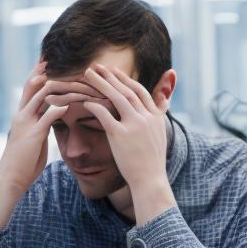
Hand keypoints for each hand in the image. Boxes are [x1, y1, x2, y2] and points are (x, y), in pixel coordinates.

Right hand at [0, 61, 69, 193]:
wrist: (12, 177)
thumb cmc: (26, 159)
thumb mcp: (36, 136)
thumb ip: (43, 122)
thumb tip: (56, 113)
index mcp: (23, 113)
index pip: (32, 86)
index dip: (41, 73)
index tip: (52, 62)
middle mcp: (22, 113)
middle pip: (35, 84)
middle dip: (51, 72)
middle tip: (67, 65)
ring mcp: (26, 122)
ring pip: (43, 95)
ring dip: (65, 88)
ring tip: (81, 84)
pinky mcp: (33, 134)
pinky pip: (47, 116)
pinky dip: (58, 108)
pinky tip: (70, 104)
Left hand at [82, 64, 175, 225]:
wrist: (150, 180)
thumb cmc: (151, 161)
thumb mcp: (160, 134)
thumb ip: (159, 113)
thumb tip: (163, 102)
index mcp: (155, 117)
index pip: (140, 92)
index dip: (126, 80)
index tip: (113, 72)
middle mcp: (147, 117)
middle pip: (128, 90)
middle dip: (111, 77)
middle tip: (97, 67)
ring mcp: (134, 125)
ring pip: (117, 97)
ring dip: (101, 83)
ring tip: (87, 75)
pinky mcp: (120, 134)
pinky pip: (104, 114)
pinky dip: (93, 105)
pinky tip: (83, 101)